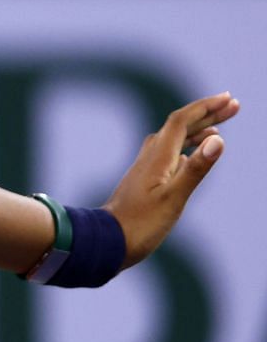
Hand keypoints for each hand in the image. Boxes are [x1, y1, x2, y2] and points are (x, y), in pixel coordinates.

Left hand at [102, 92, 238, 268]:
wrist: (107, 242)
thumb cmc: (140, 224)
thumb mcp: (174, 198)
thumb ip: (196, 169)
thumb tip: (217, 139)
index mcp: (157, 157)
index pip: (182, 121)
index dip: (205, 107)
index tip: (228, 99)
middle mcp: (150, 157)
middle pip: (179, 127)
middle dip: (207, 114)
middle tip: (233, 105)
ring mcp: (146, 168)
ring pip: (173, 140)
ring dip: (197, 130)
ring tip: (219, 127)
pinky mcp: (145, 180)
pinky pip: (168, 154)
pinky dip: (185, 148)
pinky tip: (192, 155)